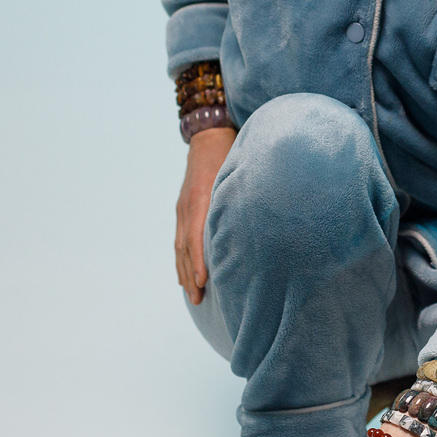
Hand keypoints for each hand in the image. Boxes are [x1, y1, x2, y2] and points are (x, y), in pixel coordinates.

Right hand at [174, 126, 235, 304]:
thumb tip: (256, 223)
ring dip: (184, 271)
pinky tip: (184, 274)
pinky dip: (181, 258)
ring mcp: (182, 208)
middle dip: (190, 274)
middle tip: (198, 299)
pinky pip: (179, 239)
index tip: (202, 280)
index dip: (198, 259)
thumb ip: (241, 197)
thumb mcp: (236, 172)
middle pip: (185, 246)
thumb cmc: (229, 154)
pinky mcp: (182, 209)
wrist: (208, 137)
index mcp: (200, 198)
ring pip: (180, 246)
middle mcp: (187, 206)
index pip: (196, 235)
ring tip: (192, 294)